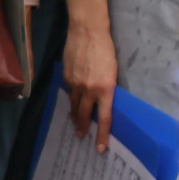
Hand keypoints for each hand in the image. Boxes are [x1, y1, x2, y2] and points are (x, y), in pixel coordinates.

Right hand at [64, 12, 118, 152]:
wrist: (88, 31)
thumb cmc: (106, 48)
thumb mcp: (112, 71)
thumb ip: (106, 87)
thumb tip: (100, 98)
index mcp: (105, 89)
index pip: (104, 118)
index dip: (102, 135)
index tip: (100, 148)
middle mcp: (89, 89)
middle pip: (84, 115)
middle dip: (83, 128)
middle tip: (82, 136)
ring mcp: (75, 83)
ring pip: (74, 106)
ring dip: (75, 116)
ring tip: (75, 123)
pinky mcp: (66, 76)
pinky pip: (68, 91)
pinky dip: (71, 98)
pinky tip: (72, 99)